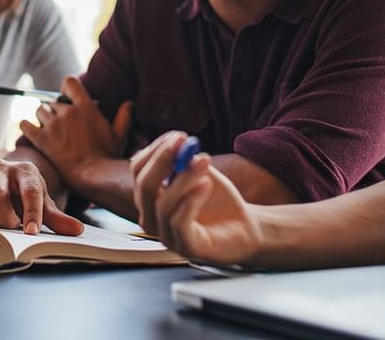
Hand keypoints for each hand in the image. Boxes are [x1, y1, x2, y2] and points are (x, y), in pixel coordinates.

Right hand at [0, 159, 83, 235]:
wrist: (5, 184)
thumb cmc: (26, 196)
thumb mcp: (43, 204)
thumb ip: (57, 219)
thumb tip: (77, 231)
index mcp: (25, 170)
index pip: (30, 191)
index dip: (32, 214)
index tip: (32, 233)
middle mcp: (0, 167)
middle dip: (4, 219)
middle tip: (11, 227)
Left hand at [20, 76, 132, 186]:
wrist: (92, 176)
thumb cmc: (107, 157)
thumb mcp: (119, 135)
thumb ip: (123, 116)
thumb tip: (129, 103)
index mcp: (85, 107)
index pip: (69, 83)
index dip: (66, 88)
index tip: (68, 97)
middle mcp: (67, 112)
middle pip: (53, 101)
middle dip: (56, 111)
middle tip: (61, 124)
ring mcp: (53, 125)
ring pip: (40, 111)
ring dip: (43, 118)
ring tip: (49, 130)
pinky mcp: (41, 139)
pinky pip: (25, 125)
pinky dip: (26, 126)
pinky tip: (30, 130)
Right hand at [131, 132, 260, 266]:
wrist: (245, 228)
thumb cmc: (219, 201)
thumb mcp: (201, 174)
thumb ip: (188, 160)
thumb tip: (180, 143)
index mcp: (151, 198)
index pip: (138, 170)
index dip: (155, 150)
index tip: (177, 136)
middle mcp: (153, 218)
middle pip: (144, 186)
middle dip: (162, 160)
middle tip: (183, 142)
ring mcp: (167, 236)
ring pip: (163, 204)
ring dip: (184, 178)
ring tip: (204, 161)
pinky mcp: (186, 248)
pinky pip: (179, 223)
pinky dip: (191, 200)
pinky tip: (206, 184)